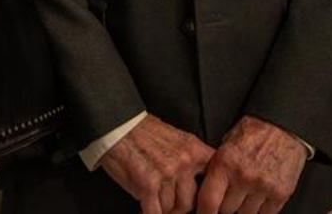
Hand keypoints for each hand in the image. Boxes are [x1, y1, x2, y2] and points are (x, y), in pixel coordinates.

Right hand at [99, 114, 214, 213]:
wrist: (119, 126)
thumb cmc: (145, 134)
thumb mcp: (179, 140)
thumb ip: (193, 161)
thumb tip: (201, 187)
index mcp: (194, 151)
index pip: (212, 182)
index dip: (205, 198)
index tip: (201, 205)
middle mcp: (184, 163)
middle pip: (190, 202)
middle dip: (178, 208)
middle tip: (170, 207)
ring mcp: (166, 174)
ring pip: (171, 209)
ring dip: (162, 209)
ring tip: (155, 202)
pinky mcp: (147, 185)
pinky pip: (155, 212)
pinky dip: (150, 213)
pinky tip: (146, 208)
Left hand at [196, 115, 308, 213]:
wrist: (283, 125)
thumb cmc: (252, 134)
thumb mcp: (225, 146)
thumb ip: (215, 171)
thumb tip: (202, 196)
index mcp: (226, 163)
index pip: (208, 202)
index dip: (204, 213)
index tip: (205, 213)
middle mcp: (244, 176)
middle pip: (226, 211)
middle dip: (225, 205)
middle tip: (231, 194)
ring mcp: (263, 186)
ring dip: (243, 208)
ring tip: (247, 191)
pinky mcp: (281, 193)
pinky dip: (260, 210)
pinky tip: (259, 197)